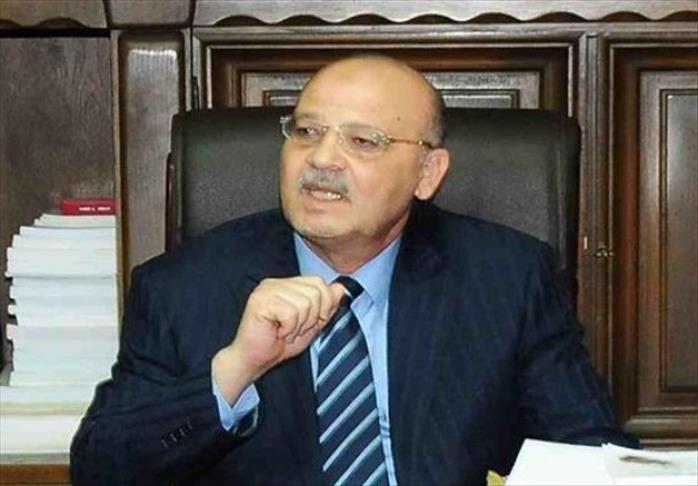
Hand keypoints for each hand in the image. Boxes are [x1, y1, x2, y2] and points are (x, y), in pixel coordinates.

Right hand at [212, 276, 345, 402]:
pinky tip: (277, 333)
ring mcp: (266, 290)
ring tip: (284, 332)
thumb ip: (326, 306)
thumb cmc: (279, 344)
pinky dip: (288, 328)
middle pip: (315, 291)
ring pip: (304, 303)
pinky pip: (290, 313)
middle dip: (311, 317)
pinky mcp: (260, 301)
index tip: (309, 323)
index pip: (319, 282)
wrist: (254, 361)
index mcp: (287, 285)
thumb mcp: (312, 324)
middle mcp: (275, 283)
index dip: (323, 306)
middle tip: (294, 329)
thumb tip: (341, 288)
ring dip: (298, 325)